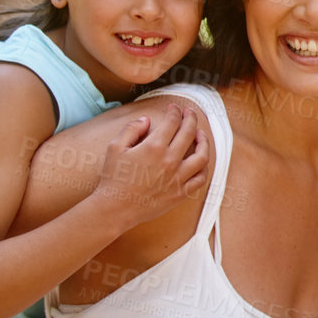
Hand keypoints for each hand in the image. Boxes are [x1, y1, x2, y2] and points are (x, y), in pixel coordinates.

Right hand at [92, 104, 208, 226]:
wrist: (114, 209)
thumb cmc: (113, 178)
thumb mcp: (115, 148)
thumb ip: (131, 129)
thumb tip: (147, 119)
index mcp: (154, 147)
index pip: (172, 122)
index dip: (174, 111)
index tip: (173, 108)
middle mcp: (169, 161)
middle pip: (189, 133)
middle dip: (191, 118)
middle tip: (189, 112)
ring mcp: (177, 178)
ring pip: (202, 156)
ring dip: (204, 141)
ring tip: (200, 134)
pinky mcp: (180, 193)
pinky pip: (200, 179)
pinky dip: (204, 168)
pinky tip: (201, 161)